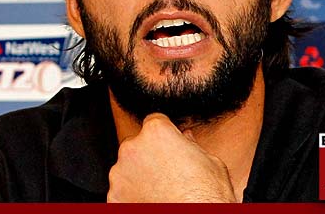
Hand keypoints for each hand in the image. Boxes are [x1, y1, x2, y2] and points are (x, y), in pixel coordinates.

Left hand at [107, 113, 236, 202]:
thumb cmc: (206, 195)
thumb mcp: (210, 163)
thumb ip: (191, 146)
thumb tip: (187, 139)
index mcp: (156, 132)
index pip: (154, 122)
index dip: (164, 135)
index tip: (170, 146)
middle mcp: (133, 148)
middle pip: (137, 145)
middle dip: (149, 155)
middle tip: (167, 171)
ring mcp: (120, 174)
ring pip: (126, 169)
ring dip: (138, 176)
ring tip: (160, 190)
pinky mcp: (114, 197)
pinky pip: (121, 192)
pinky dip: (131, 196)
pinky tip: (150, 202)